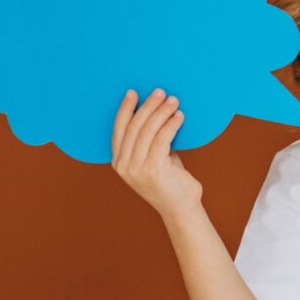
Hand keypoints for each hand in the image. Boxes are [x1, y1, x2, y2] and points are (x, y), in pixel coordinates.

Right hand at [111, 88, 202, 220]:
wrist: (180, 207)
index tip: (133, 92)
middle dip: (148, 106)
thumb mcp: (154, 158)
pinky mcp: (153, 169)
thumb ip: (150, 140)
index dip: (125, 109)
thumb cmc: (170, 180)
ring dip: (162, 112)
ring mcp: (136, 169)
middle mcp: (123, 165)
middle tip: (161, 92)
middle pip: (134, 127)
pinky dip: (171, 125)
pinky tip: (179, 117)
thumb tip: (158, 112)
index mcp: (119, 162)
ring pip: (148, 131)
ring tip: (174, 101)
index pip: (119, 129)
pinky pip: (162, 139)